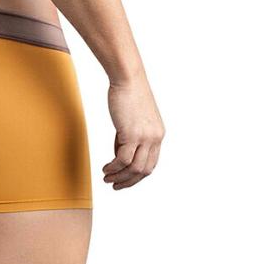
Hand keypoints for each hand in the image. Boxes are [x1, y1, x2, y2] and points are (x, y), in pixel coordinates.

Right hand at [103, 75, 164, 189]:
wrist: (128, 78)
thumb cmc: (128, 93)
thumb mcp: (133, 119)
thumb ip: (129, 137)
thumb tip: (119, 154)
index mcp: (158, 135)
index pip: (150, 164)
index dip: (137, 176)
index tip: (123, 179)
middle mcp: (155, 138)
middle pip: (144, 170)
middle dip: (129, 181)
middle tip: (114, 185)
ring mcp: (145, 137)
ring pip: (134, 168)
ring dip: (120, 177)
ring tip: (106, 178)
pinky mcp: (132, 134)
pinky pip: (123, 159)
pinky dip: (114, 167)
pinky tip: (105, 167)